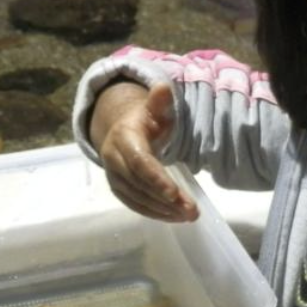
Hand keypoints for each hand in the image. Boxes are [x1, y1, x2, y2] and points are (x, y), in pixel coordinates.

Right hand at [91, 81, 197, 221]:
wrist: (121, 131)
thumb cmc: (145, 121)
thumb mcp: (154, 109)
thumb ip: (159, 102)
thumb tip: (163, 88)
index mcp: (124, 138)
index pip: (140, 163)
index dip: (157, 179)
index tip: (176, 194)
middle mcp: (114, 160)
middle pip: (140, 184)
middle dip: (165, 200)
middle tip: (191, 210)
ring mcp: (114, 177)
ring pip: (137, 198)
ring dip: (163, 210)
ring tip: (188, 216)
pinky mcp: (118, 189)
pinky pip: (135, 205)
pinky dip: (154, 213)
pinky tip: (174, 217)